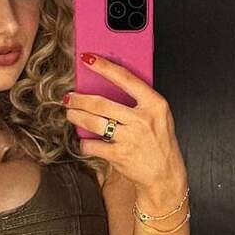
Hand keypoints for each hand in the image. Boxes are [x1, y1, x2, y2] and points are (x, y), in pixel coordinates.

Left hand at [63, 52, 187, 208]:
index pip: (126, 78)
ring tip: (70, 114)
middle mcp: (143, 119)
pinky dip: (85, 143)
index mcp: (155, 104)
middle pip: (101, 103)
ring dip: (76, 117)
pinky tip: (84, 141)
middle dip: (79, 99)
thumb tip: (107, 86)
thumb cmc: (158, 143)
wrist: (165, 175)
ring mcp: (131, 138)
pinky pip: (92, 145)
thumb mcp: (158, 117)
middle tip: (69, 97)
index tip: (88, 59)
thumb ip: (138, 102)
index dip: (104, 67)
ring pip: (93, 122)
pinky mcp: (120, 155)